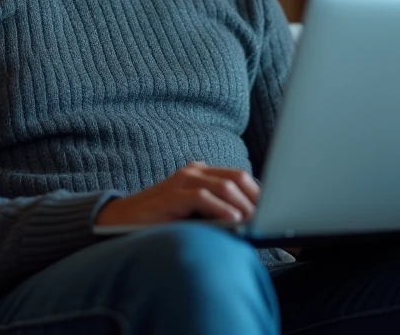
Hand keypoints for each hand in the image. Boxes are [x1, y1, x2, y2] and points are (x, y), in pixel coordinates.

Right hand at [95, 162, 259, 226]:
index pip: (241, 179)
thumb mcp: (195, 217)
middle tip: (274, 219)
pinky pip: (203, 197)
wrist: (119, 222)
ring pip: (225, 185)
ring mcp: (183, 181)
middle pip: (238, 179)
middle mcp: (195, 172)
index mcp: (203, 174)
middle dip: (259, 199)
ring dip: (245, 205)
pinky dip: (222, 208)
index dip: (262, 195)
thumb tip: (254, 227)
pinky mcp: (172, 195)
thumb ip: (219, 214)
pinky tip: (236, 219)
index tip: (280, 213)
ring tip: (259, 222)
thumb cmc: (161, 223)